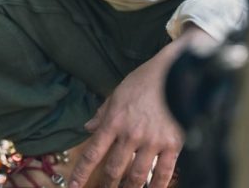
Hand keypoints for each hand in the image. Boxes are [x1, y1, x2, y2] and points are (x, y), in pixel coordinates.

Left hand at [67, 53, 183, 187]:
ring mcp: (152, 141)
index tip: (72, 185)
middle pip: (114, 169)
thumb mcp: (117, 94)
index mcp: (113, 122)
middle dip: (106, 184)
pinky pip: (164, 172)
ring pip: (137, 175)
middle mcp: (130, 135)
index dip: (81, 172)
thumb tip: (88, 127)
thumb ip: (102, 114)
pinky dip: (157, 185)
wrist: (176, 73)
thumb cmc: (144, 81)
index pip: (93, 153)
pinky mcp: (173, 145)